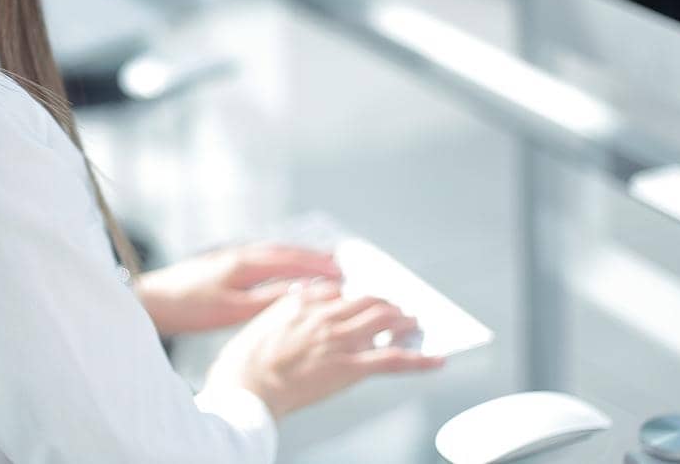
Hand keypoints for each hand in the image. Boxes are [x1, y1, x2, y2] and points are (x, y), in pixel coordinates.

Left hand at [135, 243, 339, 336]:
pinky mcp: (220, 265)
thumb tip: (301, 292)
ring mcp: (229, 257)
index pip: (290, 260)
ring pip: (271, 255)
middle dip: (312, 258)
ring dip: (295, 259)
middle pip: (284, 252)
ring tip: (316, 265)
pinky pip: (259, 260)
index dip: (318, 266)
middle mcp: (240, 254)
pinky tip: (279, 273)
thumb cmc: (189, 307)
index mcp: (245, 263)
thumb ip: (267, 300)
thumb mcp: (232, 309)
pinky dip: (278, 264)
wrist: (153, 300)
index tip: (341, 272)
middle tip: (337, 264)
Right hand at [205, 280, 443, 418]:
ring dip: (405, 320)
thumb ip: (283, 314)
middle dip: (386, 303)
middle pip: (367, 300)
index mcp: (300, 301)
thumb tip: (294, 310)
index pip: (338, 291)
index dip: (354, 296)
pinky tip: (436, 359)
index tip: (361, 298)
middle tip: (396, 307)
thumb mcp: (258, 324)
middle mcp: (325, 314)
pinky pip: (395, 358)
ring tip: (415, 323)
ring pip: (385, 321)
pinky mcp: (351, 366)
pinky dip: (420, 358)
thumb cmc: (243, 364)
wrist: (246, 388)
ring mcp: (340, 338)